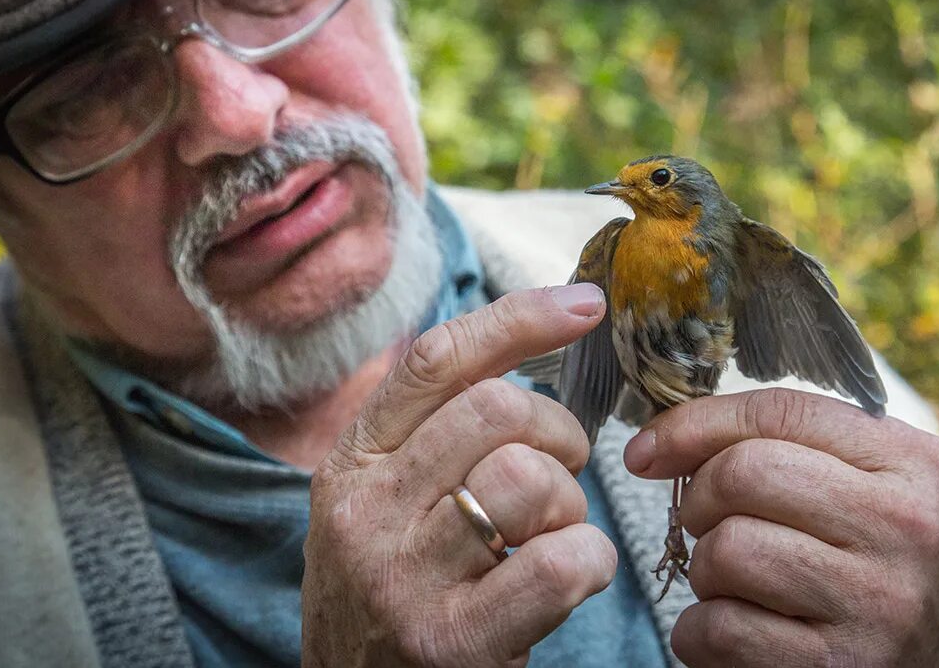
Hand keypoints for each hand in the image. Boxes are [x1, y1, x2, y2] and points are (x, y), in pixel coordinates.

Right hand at [304, 285, 617, 666]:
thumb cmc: (392, 595)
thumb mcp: (381, 505)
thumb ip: (431, 435)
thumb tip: (520, 347)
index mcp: (349, 464)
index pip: (435, 360)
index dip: (518, 318)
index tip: (585, 304)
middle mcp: (364, 512)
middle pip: (495, 408)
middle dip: (557, 431)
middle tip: (562, 471)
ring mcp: (401, 579)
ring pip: (529, 478)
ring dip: (570, 503)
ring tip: (552, 533)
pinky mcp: (450, 643)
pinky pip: (559, 563)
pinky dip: (589, 560)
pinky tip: (572, 576)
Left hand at [624, 388, 938, 667]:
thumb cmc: (875, 565)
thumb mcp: (865, 487)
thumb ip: (787, 445)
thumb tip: (655, 444)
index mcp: (911, 462)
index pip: (779, 412)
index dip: (695, 424)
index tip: (649, 450)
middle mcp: (905, 527)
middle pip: (744, 475)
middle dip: (700, 499)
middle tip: (708, 525)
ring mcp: (875, 603)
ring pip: (727, 550)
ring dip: (705, 571)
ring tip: (736, 583)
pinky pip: (719, 629)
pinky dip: (702, 632)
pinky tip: (737, 631)